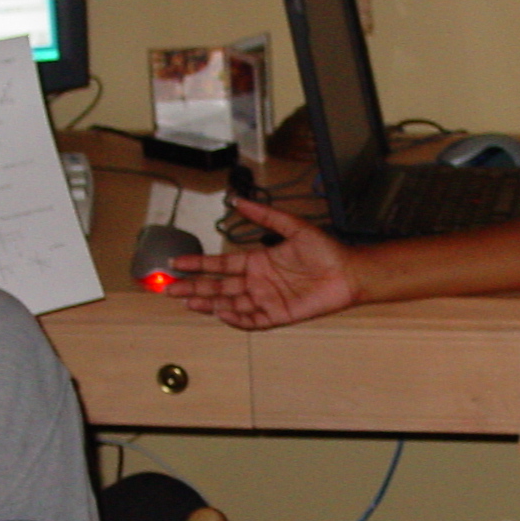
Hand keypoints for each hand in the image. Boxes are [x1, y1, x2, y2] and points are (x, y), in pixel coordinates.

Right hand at [166, 196, 361, 328]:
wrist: (348, 272)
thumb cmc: (324, 250)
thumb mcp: (292, 226)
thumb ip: (265, 215)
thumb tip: (239, 200)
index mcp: (257, 262)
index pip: (220, 265)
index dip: (198, 265)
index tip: (176, 263)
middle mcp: (258, 282)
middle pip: (218, 287)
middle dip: (194, 287)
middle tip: (170, 289)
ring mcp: (267, 300)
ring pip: (230, 304)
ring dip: (209, 303)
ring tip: (188, 301)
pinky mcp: (279, 315)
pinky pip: (253, 321)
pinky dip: (237, 319)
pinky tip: (222, 313)